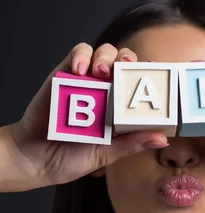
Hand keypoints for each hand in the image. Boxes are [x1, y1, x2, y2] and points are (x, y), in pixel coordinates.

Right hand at [6, 43, 168, 189]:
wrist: (36, 159)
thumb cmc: (71, 158)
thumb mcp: (106, 154)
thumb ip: (131, 143)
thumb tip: (161, 138)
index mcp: (119, 109)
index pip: (139, 85)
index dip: (150, 76)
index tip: (157, 76)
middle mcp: (105, 92)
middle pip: (124, 62)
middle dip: (129, 61)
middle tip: (126, 70)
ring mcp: (85, 81)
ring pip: (103, 53)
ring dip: (107, 57)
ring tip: (102, 71)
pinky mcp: (64, 74)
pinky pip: (77, 54)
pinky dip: (82, 56)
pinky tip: (82, 71)